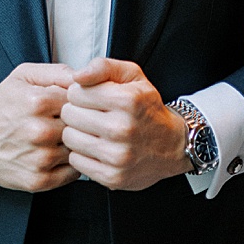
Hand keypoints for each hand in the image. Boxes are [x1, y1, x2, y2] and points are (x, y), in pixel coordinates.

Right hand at [0, 62, 77, 191]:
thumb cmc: (1, 108)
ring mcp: (40, 158)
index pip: (82, 101)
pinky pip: (73, 173)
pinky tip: (52, 155)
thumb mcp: (22, 77)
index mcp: (38, 102)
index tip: (65, 106)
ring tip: (54, 139)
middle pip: (83, 127)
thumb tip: (87, 78)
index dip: (76, 104)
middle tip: (59, 123)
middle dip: (76, 125)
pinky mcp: (39, 179)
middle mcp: (39, 131)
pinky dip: (67, 165)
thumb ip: (57, 72)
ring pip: (79, 150)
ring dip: (72, 146)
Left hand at [61, 57, 191, 191]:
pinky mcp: (113, 177)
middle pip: (68, 115)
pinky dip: (82, 154)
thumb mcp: (132, 76)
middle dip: (76, 112)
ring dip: (77, 133)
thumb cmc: (147, 109)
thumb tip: (77, 76)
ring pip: (68, 138)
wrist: (174, 146)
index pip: (74, 92)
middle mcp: (123, 129)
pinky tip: (97, 148)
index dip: (80, 93)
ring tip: (94, 132)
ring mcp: (118, 156)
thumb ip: (102, 67)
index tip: (92, 99)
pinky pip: (75, 160)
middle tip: (93, 116)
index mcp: (127, 101)